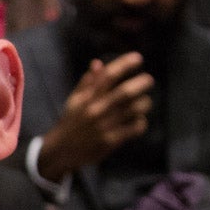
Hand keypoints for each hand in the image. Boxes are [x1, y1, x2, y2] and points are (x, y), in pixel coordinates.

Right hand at [37, 53, 152, 181]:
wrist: (61, 151)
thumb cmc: (70, 123)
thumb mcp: (74, 101)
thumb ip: (86, 82)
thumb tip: (98, 63)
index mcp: (87, 98)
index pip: (108, 76)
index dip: (125, 64)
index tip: (138, 58)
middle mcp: (96, 110)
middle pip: (125, 92)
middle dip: (142, 83)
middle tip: (148, 80)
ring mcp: (104, 126)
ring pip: (135, 109)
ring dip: (144, 103)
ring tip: (144, 102)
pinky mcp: (110, 141)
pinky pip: (135, 128)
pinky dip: (141, 122)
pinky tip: (138, 121)